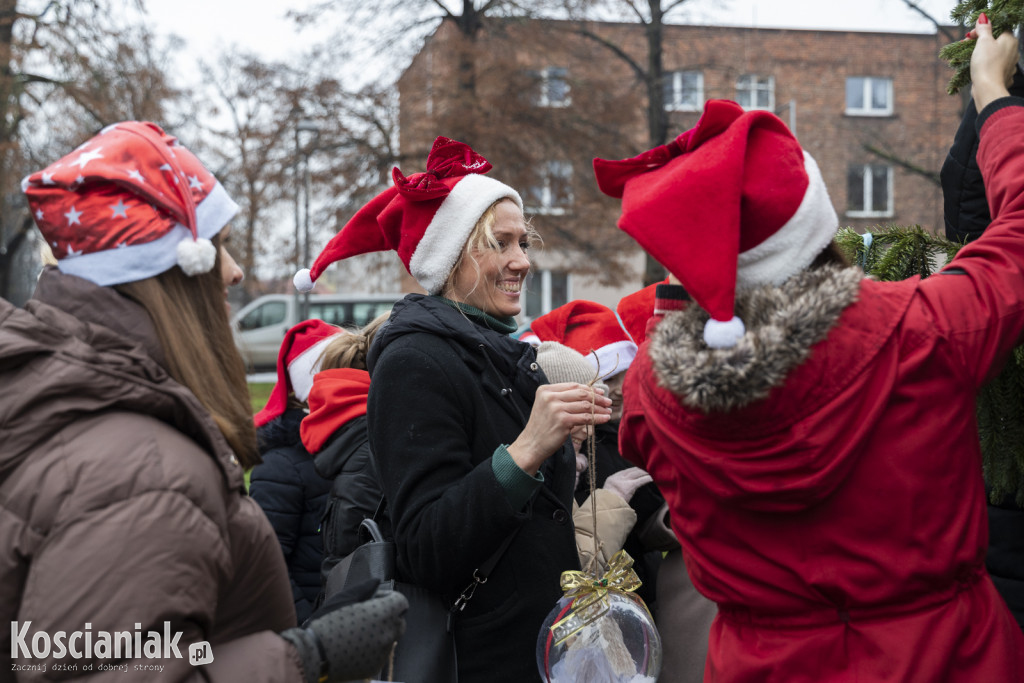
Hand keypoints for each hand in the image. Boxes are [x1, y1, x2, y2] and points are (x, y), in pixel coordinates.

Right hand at [281, 589, 407, 682]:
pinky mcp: (375, 666)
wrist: (314, 654)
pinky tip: (354, 645)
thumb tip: (377, 582)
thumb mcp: (345, 598)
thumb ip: (365, 589)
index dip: (389, 598)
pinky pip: (380, 653)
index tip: (374, 599)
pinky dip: (372, 648)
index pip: (401, 602)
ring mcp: (383, 652)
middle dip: (388, 616)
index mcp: (383, 614)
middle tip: (367, 615)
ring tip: (357, 631)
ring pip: (390, 638)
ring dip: (380, 632)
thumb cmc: (327, 622)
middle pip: (399, 621)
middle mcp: (388, 633)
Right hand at [508, 383, 611, 474]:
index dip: (589, 388)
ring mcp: (556, 408)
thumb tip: (588, 394)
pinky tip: (605, 418)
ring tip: (608, 411)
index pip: (573, 386)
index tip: (601, 392)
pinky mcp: (563, 421)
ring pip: (585, 405)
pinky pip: (586, 417)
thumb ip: (563, 398)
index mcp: (546, 390)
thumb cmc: (542, 426)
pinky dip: (598, 418)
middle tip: (608, 401)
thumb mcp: (547, 406)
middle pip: (581, 393)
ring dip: (600, 408)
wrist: (531, 444)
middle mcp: (550, 397)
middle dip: (598, 397)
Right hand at [602, 467, 652, 502]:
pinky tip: (652, 479)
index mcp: (611, 479)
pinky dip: (647, 479)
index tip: (636, 470)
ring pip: (637, 473)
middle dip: (638, 470)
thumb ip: (614, 490)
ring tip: (649, 473)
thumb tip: (619, 492)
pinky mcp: (630, 486)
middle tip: (645, 470)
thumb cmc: (608, 503)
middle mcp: (618, 477)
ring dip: (644, 473)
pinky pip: (641, 480)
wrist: (607, 505)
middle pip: (631, 470)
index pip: (623, 472)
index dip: (631, 470)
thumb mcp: (608, 494)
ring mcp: (624, 481)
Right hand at [968, 14, 1018, 110]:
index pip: (998, 28)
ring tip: (969, 57)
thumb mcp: (983, 42)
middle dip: (980, 42)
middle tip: (966, 45)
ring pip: (995, 55)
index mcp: (1010, 40)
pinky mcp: (1003, 76)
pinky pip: (994, 67)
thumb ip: (984, 29)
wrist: (987, 89)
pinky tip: (977, 69)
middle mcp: (1013, 51)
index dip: (983, 30)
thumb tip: (984, 18)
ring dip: (982, 54)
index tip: (970, 36)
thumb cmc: (986, 63)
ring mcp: (1009, 65)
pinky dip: (985, 66)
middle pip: (996, 41)